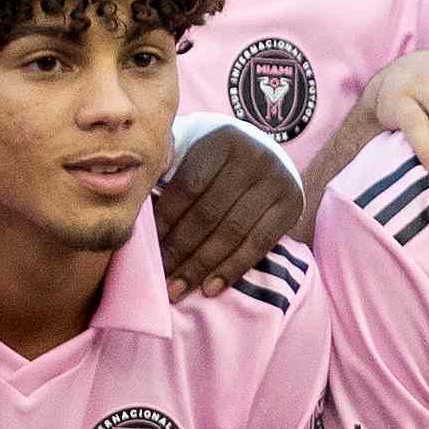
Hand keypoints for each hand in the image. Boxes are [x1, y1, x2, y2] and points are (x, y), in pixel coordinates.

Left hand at [156, 116, 306, 286]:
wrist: (265, 151)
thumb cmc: (215, 157)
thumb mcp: (192, 145)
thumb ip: (167, 165)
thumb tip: (137, 202)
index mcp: (222, 140)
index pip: (188, 187)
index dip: (166, 220)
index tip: (147, 246)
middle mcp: (254, 156)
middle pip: (209, 213)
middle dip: (180, 249)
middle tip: (159, 276)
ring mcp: (277, 181)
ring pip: (232, 233)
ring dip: (202, 266)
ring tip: (178, 289)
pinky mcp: (292, 204)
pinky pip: (259, 244)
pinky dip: (232, 269)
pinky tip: (211, 288)